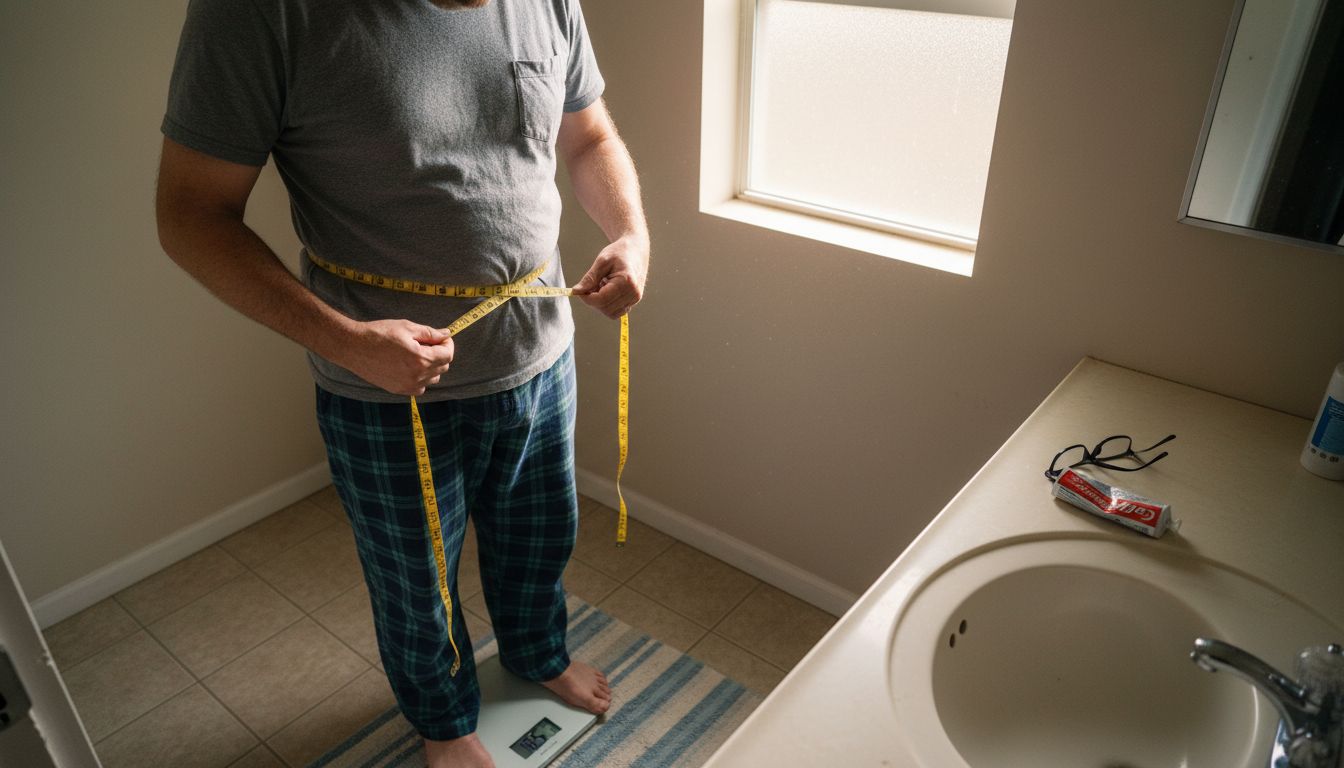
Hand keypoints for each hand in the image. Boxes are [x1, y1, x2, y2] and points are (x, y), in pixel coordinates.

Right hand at [338, 319, 454, 395]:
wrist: (354, 347)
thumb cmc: (379, 334)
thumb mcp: (407, 327)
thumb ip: (430, 333)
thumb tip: (446, 334)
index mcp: (420, 359)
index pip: (448, 355)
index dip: (448, 344)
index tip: (442, 337)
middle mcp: (417, 376)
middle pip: (443, 367)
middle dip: (440, 353)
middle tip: (427, 342)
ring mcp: (407, 385)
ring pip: (433, 378)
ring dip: (431, 366)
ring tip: (416, 354)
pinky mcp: (398, 390)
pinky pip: (420, 387)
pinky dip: (421, 378)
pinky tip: (409, 366)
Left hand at [572, 234, 647, 319]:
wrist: (636, 249)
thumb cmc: (619, 252)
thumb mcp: (602, 261)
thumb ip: (589, 278)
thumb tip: (576, 292)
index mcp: (626, 281)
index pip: (601, 299)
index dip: (586, 298)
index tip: (578, 291)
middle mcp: (633, 293)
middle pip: (605, 308)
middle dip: (593, 300)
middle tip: (589, 286)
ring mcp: (635, 299)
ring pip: (610, 313)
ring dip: (600, 303)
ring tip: (601, 286)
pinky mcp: (634, 301)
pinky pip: (616, 311)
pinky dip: (607, 305)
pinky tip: (607, 291)